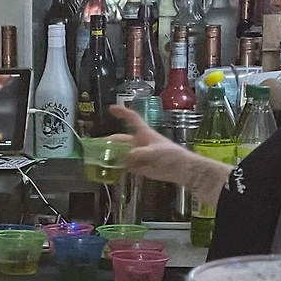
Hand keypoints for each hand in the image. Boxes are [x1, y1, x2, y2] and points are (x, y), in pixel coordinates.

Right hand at [107, 105, 231, 203]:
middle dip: (112, 141)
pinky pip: (127, 166)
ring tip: (101, 160)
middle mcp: (140, 143)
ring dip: (114, 156)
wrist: (182, 169)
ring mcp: (139, 155)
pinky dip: (119, 168)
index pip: (132, 119)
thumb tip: (127, 156)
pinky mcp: (141, 167)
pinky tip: (111, 171)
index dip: (122, 112)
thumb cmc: (172, 155)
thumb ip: (141, 153)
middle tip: (98, 146)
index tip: (111, 108)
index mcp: (144, 134)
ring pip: (123, 154)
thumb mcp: (156, 152)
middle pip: (122, 139)